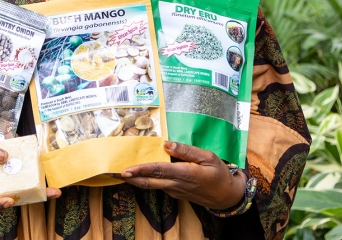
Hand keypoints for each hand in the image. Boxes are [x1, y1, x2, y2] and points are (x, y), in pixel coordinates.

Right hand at [0, 134, 60, 209]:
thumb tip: (5, 156)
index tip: (8, 201)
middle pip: (12, 194)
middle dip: (31, 197)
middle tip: (52, 194)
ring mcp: (2, 173)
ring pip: (20, 182)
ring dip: (37, 186)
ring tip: (55, 189)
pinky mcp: (8, 163)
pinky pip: (21, 167)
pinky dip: (31, 167)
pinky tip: (44, 164)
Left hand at [121, 141, 244, 209]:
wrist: (226, 196)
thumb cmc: (219, 174)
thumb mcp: (208, 157)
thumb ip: (187, 151)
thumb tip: (167, 144)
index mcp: (185, 174)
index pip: (158, 171)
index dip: (141, 170)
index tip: (126, 170)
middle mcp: (177, 185)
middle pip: (149, 182)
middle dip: (132, 178)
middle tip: (115, 172)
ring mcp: (175, 191)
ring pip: (152, 186)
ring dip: (138, 180)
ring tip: (124, 172)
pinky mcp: (176, 193)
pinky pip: (159, 186)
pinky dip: (148, 180)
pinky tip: (143, 174)